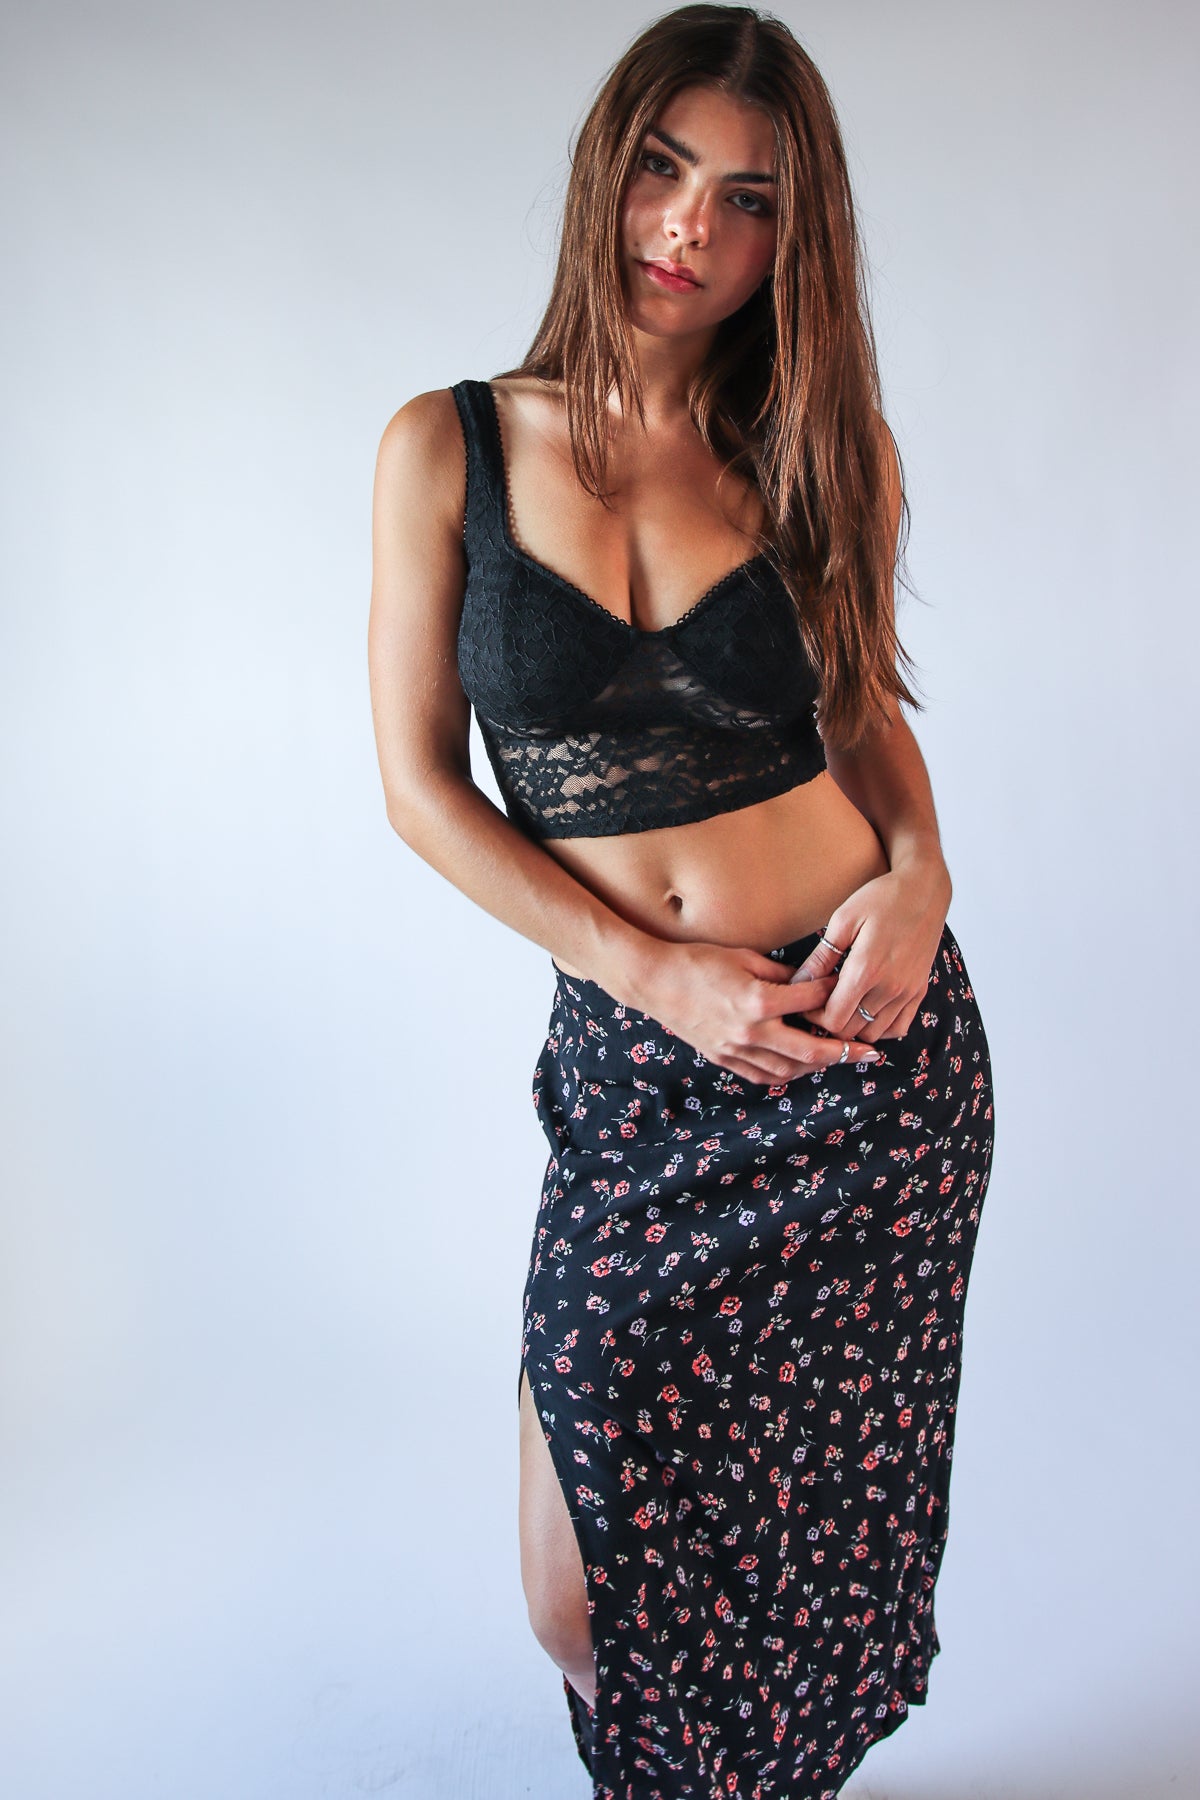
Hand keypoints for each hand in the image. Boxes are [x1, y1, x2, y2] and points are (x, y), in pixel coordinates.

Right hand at [632, 940, 881, 1086]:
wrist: (655, 981)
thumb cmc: (698, 962)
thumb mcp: (744, 957)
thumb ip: (780, 974)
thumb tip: (810, 982)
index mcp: (758, 1000)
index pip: (810, 1002)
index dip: (835, 995)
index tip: (852, 990)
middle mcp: (751, 1031)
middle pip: (810, 1050)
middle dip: (844, 1052)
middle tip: (871, 1053)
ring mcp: (736, 1049)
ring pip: (788, 1070)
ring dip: (817, 1067)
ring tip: (837, 1059)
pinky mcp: (723, 1058)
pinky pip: (762, 1075)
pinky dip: (785, 1074)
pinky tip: (799, 1067)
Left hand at [789, 864, 950, 1044]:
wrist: (925, 890)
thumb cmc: (881, 898)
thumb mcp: (844, 920)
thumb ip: (822, 957)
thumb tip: (798, 983)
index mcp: (866, 970)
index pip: (834, 1020)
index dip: (814, 1016)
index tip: (808, 1000)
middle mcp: (890, 988)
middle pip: (851, 1031)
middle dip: (830, 1021)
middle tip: (821, 1001)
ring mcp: (907, 992)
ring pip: (874, 1034)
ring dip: (854, 1026)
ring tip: (844, 1003)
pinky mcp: (919, 991)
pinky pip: (899, 1028)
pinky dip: (880, 1027)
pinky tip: (868, 1008)